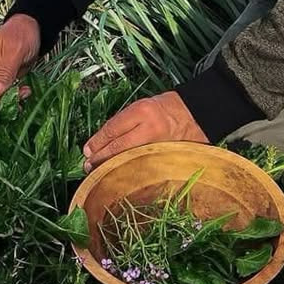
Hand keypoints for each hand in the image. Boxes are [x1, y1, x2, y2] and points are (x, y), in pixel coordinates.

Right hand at [0, 14, 40, 104]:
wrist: (32, 26)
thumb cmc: (20, 34)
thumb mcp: (14, 53)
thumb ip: (4, 73)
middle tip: (14, 101)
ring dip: (7, 100)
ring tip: (23, 93)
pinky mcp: (2, 78)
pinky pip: (3, 93)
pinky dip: (13, 95)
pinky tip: (25, 90)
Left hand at [82, 91, 208, 173]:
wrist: (196, 113)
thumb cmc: (166, 108)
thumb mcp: (141, 106)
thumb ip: (123, 123)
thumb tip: (102, 141)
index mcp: (142, 111)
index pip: (113, 129)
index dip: (97, 142)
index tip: (87, 151)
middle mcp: (150, 128)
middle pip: (119, 147)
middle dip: (101, 158)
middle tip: (89, 166)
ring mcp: (160, 145)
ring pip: (130, 159)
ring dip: (113, 167)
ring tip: (100, 173)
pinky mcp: (167, 157)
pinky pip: (144, 166)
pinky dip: (131, 171)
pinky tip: (122, 176)